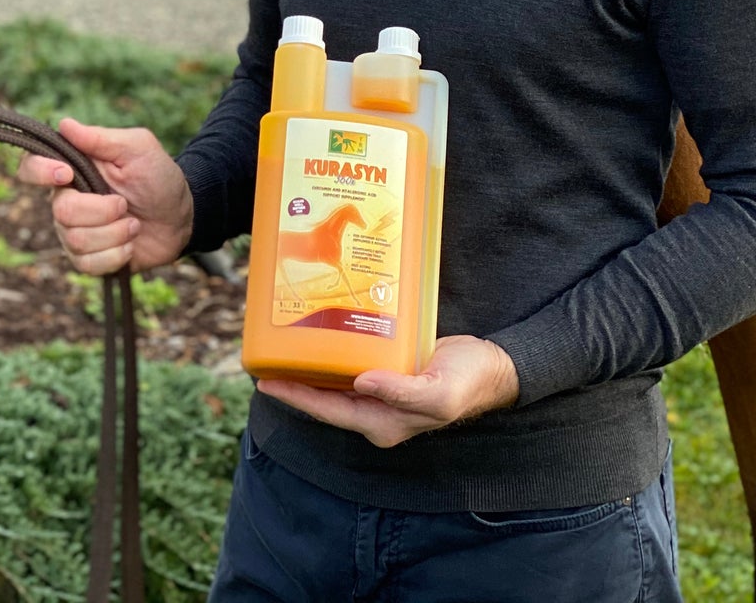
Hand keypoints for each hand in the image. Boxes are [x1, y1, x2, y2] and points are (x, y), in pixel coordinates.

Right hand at [16, 118, 194, 275]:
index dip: (40, 172)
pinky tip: (129, 245)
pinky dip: (115, 255)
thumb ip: (102, 138)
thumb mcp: (138, 149)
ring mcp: (74, 232)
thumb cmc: (159, 177)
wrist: (181, 219)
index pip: (32, 168)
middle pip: (61, 211)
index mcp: (74, 169)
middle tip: (125, 204)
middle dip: (101, 211)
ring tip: (133, 224)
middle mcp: (67, 200)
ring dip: (114, 233)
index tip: (67, 174)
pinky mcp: (86, 259)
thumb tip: (64, 124)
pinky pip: (86, 264)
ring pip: (75, 240)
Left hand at [256, 336, 519, 448]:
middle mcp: (376, 411)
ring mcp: (382, 393)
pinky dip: (334, 353)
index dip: (295, 396)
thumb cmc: (468, 383)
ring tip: (282, 345)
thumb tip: (361, 384)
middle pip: (324, 398)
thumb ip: (403, 393)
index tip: (263, 380)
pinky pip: (353, 365)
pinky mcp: (390, 372)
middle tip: (262, 358)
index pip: (328, 411)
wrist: (493, 368)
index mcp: (383, 422)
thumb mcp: (440, 393)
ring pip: (335, 382)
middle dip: (294, 381)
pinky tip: (322, 333)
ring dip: (310, 366)